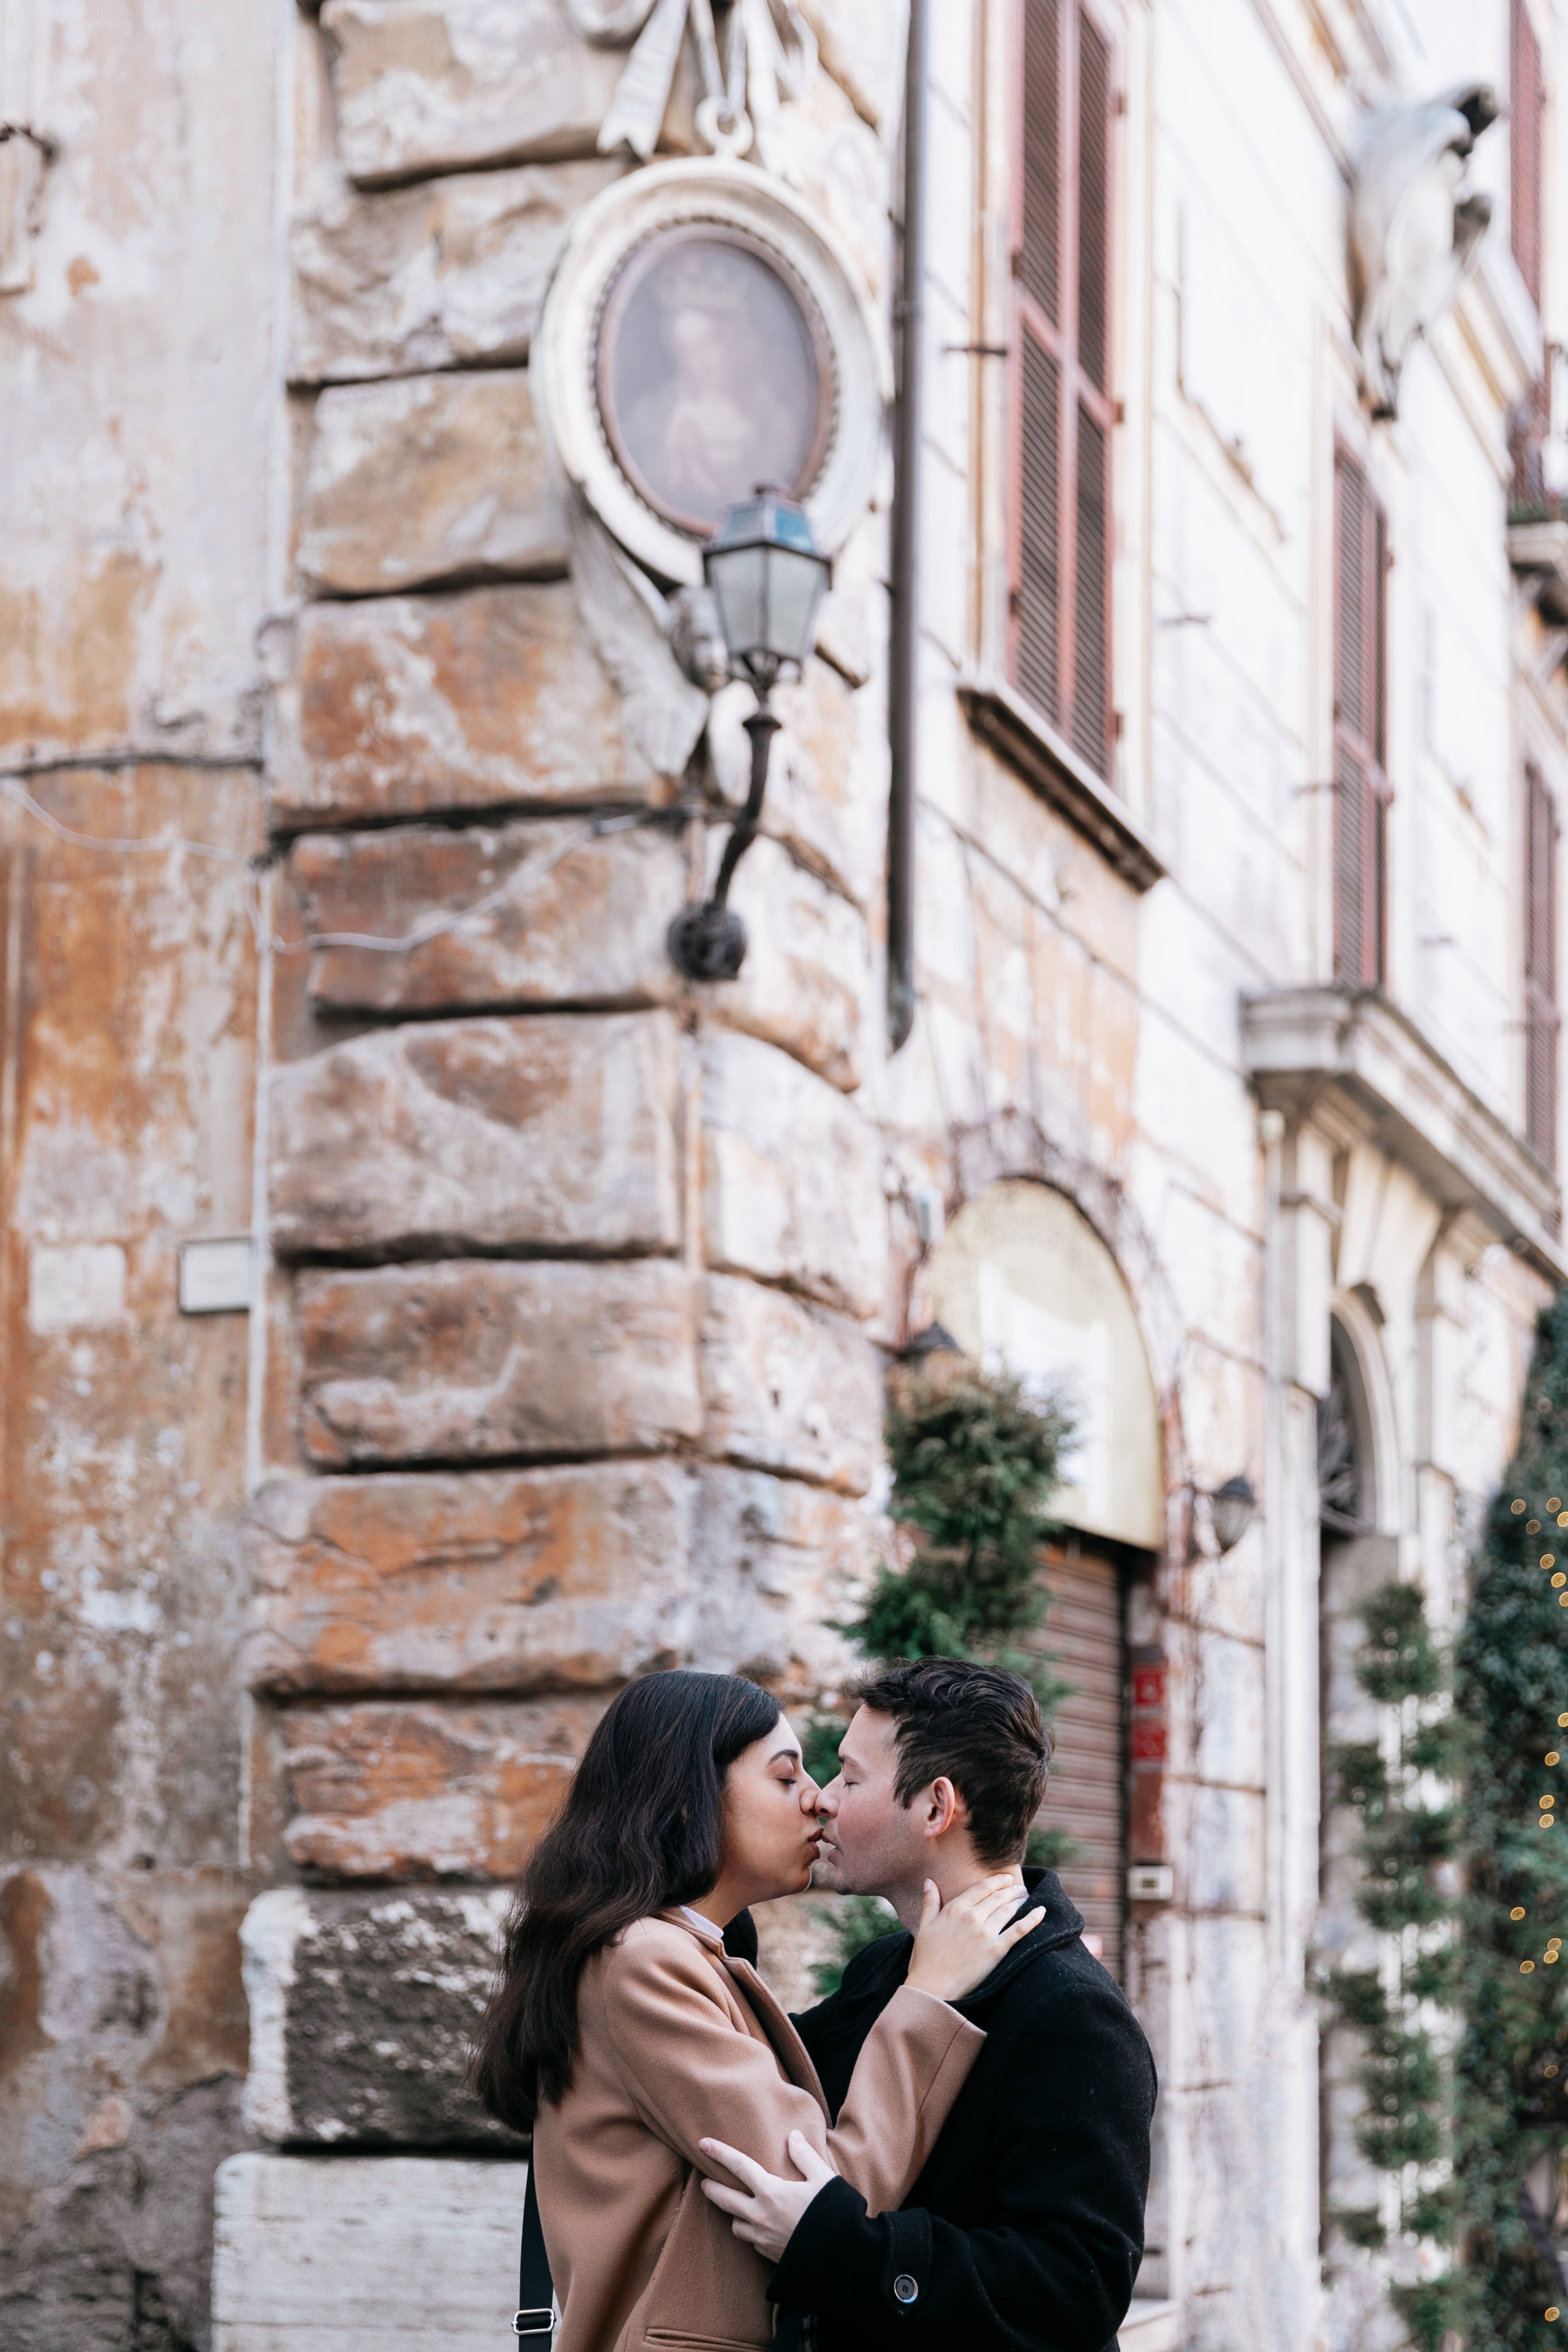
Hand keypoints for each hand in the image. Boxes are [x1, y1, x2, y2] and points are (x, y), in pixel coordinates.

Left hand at [697, 2129, 836, 2263]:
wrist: (839, 2258)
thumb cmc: (833, 2214)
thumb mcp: (823, 2178)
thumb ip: (805, 2156)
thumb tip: (793, 2137)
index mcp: (771, 2192)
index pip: (739, 2167)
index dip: (720, 2153)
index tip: (703, 2144)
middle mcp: (761, 2215)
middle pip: (726, 2200)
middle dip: (712, 2189)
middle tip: (703, 2183)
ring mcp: (763, 2238)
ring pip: (737, 2225)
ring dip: (733, 2215)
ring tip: (735, 2208)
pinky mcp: (769, 2255)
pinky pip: (752, 2242)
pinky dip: (752, 2232)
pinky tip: (759, 2228)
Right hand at [904, 1872, 1045, 2001]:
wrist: (933, 1987)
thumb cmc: (926, 1959)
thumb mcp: (924, 1927)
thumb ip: (929, 1902)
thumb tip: (929, 1881)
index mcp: (955, 1908)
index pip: (982, 1887)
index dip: (997, 1881)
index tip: (1006, 1878)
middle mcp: (973, 1916)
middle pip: (998, 1897)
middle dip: (1011, 1890)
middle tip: (1020, 1888)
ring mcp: (986, 1933)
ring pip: (1008, 1910)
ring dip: (1020, 1901)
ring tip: (1026, 1897)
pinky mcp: (996, 1950)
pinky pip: (1019, 1930)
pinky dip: (1032, 1919)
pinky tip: (1041, 1911)